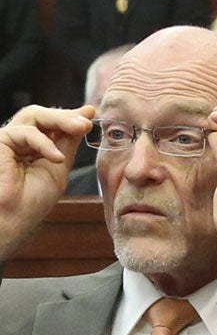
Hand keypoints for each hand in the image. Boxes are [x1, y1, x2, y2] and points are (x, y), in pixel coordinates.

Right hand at [0, 105, 93, 262]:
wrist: (14, 220)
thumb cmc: (33, 201)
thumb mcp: (60, 166)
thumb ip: (68, 142)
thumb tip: (85, 117)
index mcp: (32, 147)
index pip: (50, 123)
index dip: (69, 117)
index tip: (91, 113)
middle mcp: (19, 141)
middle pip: (41, 115)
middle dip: (67, 116)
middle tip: (87, 122)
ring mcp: (8, 141)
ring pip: (34, 116)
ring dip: (60, 120)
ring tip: (81, 128)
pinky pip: (25, 133)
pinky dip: (44, 143)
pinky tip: (58, 158)